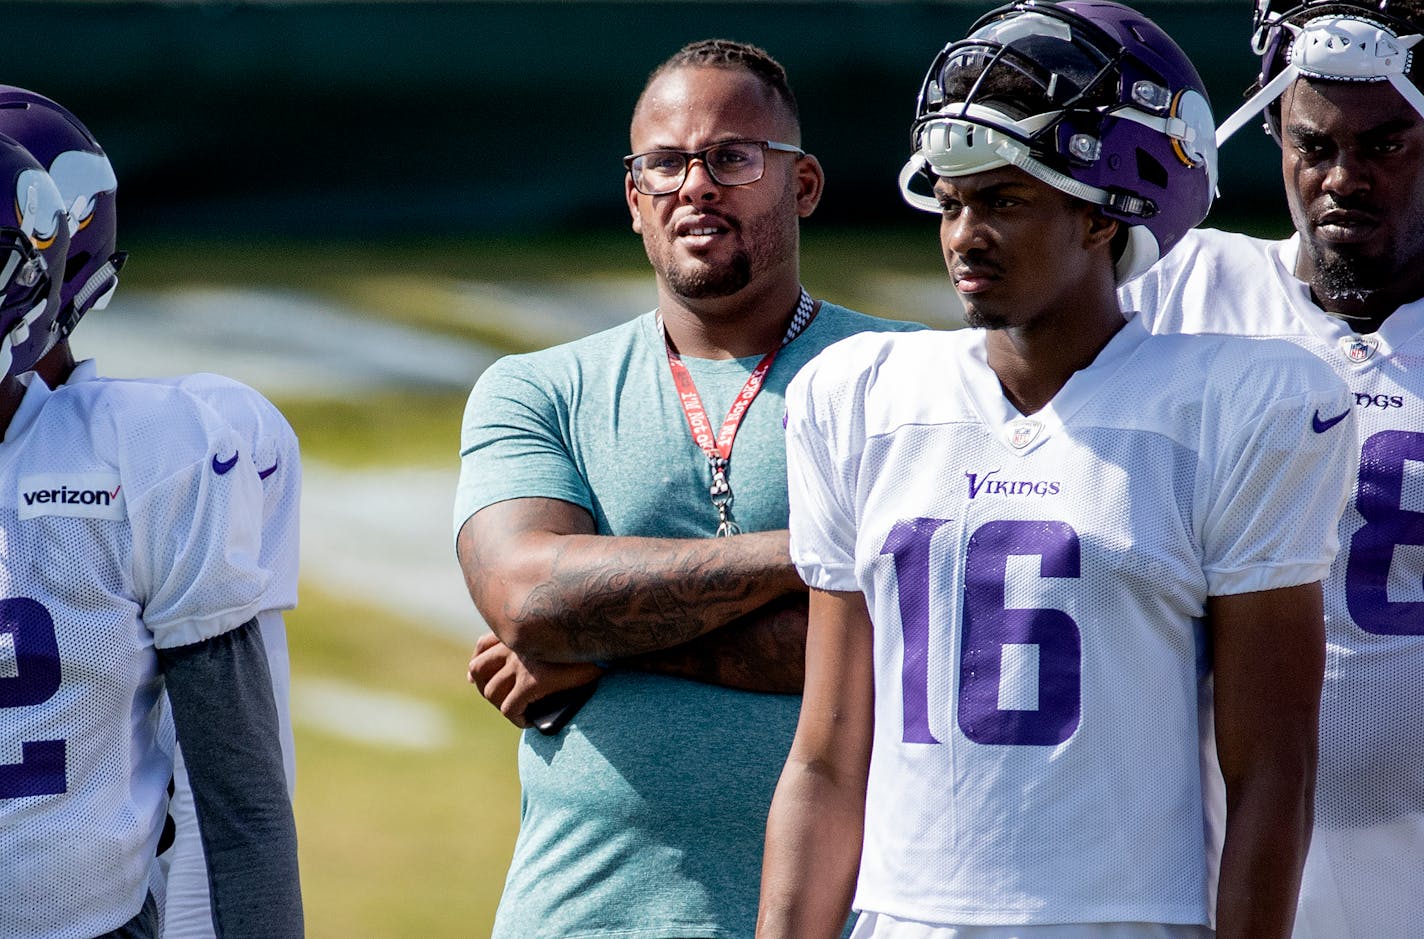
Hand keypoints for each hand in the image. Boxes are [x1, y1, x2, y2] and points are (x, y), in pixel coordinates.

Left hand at [467, 632, 603, 727]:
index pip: (483, 644)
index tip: (474, 677)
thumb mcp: (561, 640)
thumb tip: (528, 669)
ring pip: (491, 692)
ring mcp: (520, 664)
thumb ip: (543, 646)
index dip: (477, 663)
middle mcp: (514, 645)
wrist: (607, 648)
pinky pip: (510, 709)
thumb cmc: (590, 646)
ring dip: (500, 705)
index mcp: (520, 630)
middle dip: (483, 686)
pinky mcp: (532, 682)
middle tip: (497, 698)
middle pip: (478, 669)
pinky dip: (516, 718)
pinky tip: (527, 721)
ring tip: (515, 711)